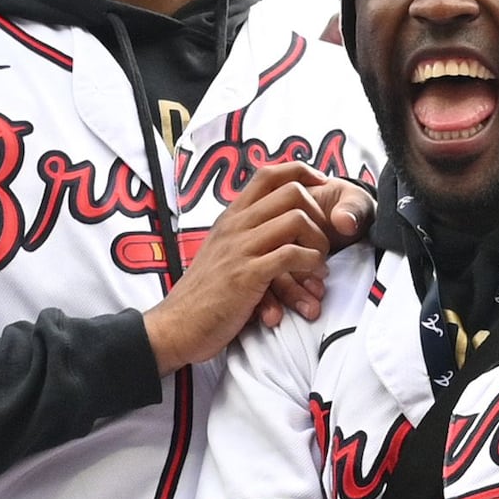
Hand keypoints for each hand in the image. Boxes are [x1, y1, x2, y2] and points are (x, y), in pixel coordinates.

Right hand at [145, 166, 348, 373]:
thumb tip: (276, 226)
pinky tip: (311, 277)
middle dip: (319, 212)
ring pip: (296, 219)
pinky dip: (310, 263)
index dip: (301, 173)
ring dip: (318, 241)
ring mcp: (240, 249)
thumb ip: (245, 235)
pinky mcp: (247, 276)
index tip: (321, 187)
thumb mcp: (221, 252)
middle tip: (322, 238)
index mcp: (231, 217)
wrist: (176, 326)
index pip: (268, 174)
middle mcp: (235, 226)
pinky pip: (290, 255)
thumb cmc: (204, 295)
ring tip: (319, 263)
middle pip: (291, 191)